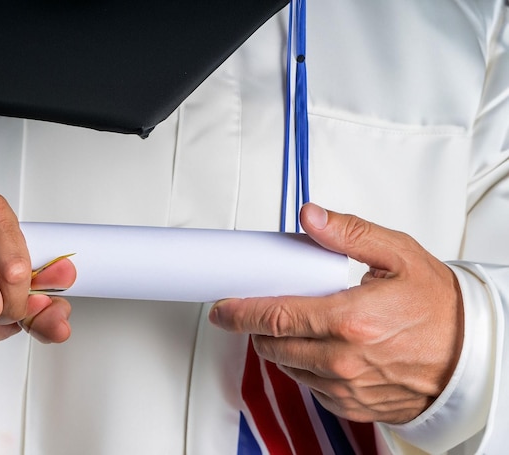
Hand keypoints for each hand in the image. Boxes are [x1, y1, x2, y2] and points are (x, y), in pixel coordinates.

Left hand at [209, 203, 463, 423]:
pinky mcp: (351, 405)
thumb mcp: (397, 254)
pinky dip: (305, 368)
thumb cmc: (438, 307)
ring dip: (282, 346)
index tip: (222, 307)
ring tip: (301, 325)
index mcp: (351, 319)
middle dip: (259, 326)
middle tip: (265, 309)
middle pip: (273, 345)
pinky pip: (309, 387)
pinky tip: (323, 349)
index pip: (276, 316)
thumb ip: (348, 233)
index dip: (240, 311)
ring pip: (287, 367)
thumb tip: (311, 217)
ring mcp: (347, 387)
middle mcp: (344, 360)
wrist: (470, 354)